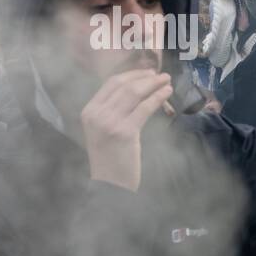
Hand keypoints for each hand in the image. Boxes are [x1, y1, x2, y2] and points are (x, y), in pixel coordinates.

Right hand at [80, 69, 172, 191]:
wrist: (109, 183)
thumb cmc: (111, 158)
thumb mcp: (103, 130)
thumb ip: (113, 111)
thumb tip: (137, 90)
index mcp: (88, 111)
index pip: (111, 83)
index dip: (132, 74)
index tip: (147, 72)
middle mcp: (96, 114)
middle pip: (124, 86)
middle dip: (146, 77)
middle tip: (161, 75)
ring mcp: (109, 122)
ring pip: (135, 93)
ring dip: (154, 84)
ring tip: (167, 82)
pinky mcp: (125, 132)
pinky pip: (145, 108)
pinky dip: (158, 97)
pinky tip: (167, 94)